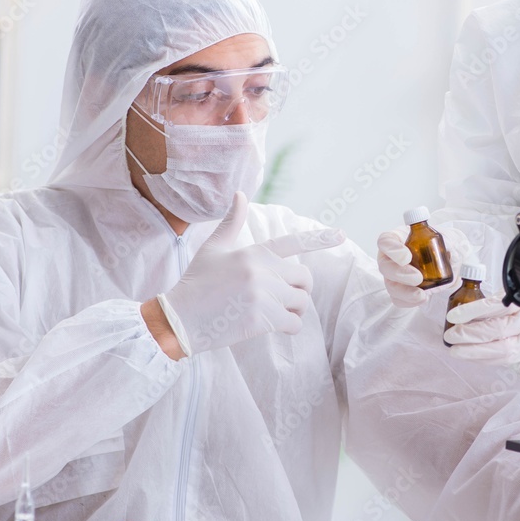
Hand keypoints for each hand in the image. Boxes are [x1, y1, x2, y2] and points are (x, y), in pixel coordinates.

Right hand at [155, 192, 344, 356]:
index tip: (340, 234)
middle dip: (299, 288)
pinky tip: (273, 326)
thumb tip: (240, 194)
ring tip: (276, 312)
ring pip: (301, 302)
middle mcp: (263, 270)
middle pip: (304, 278)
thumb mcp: (213, 248)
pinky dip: (289, 327)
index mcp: (254, 252)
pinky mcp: (262, 319)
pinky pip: (294, 323)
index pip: (293, 242)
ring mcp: (264, 294)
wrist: (179, 318)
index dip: (319, 239)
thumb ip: (231, 223)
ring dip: (294, 309)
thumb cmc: (195, 282)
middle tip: (284, 297)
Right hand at [375, 225, 471, 306]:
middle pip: (384, 265)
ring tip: (421, 295)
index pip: (386, 241)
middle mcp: (393, 257)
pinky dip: (409, 301)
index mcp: (400, 239)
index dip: (391, 249)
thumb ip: (449, 242)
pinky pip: (398, 299)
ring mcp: (395, 276)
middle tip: (417, 277)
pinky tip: (423, 298)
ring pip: (390, 285)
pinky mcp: (401, 291)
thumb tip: (450, 253)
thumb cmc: (443, 245)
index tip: (406, 256)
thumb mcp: (449, 238)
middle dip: (399, 273)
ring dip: (404, 291)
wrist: (451, 262)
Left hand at [444, 295, 519, 363]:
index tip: (453, 316)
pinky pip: (506, 360)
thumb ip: (487, 303)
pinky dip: (485, 359)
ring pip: (502, 349)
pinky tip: (471, 356)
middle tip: (451, 336)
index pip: (494, 305)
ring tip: (456, 351)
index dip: (472, 311)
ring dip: (474, 352)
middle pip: (497, 329)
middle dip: (470, 335)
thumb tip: (459, 313)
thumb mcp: (507, 295)